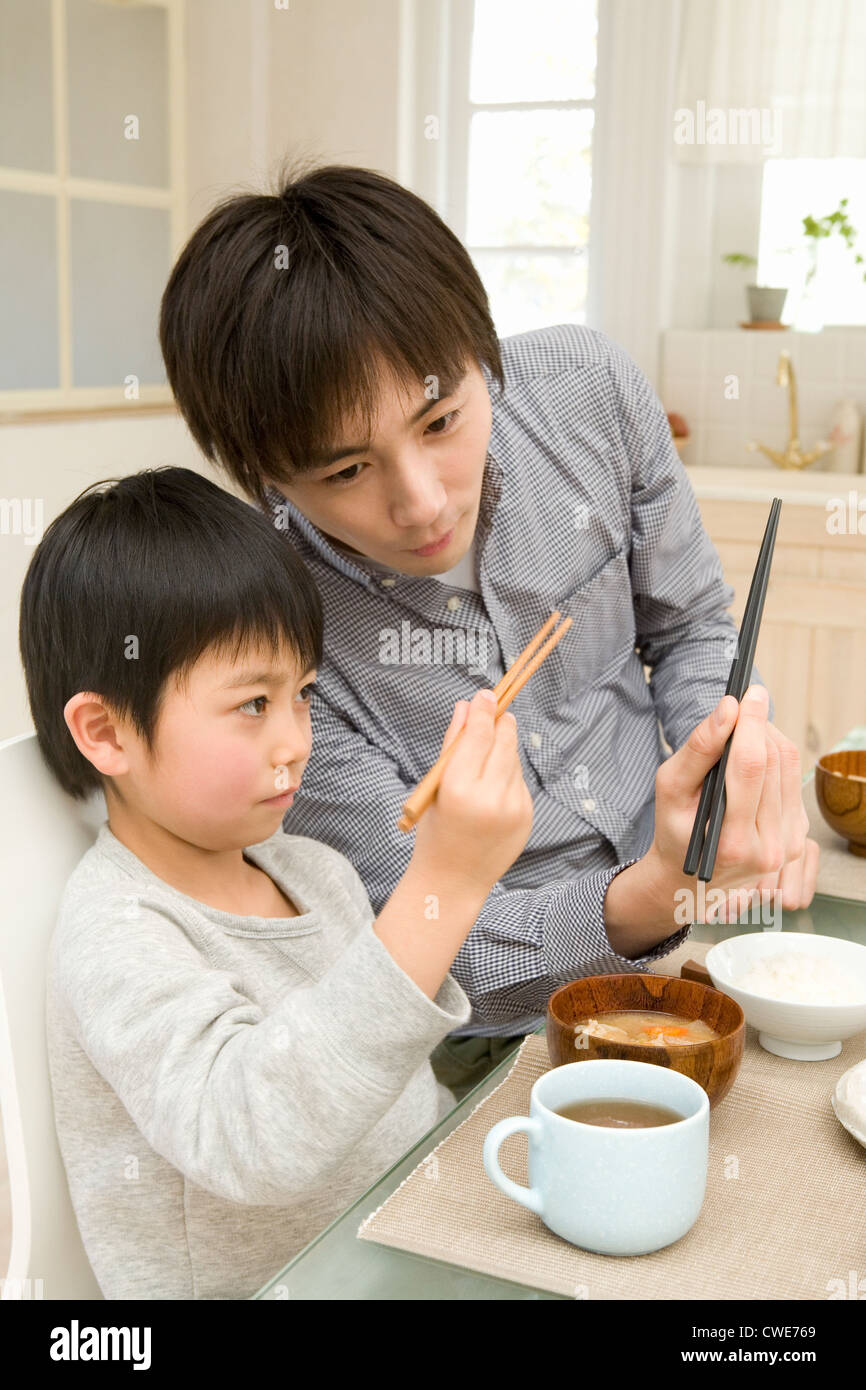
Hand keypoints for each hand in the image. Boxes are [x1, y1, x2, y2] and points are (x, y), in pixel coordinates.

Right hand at [411, 689, 533, 895]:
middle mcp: (490, 797)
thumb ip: (453, 744)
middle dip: (500, 723)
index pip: (478, 735)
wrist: (454, 880)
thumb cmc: (436, 831)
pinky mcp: (527, 817)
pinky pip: (519, 782)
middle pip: (504, 741)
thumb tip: (466, 705)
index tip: (486, 693)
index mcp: (459, 788)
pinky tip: (492, 788)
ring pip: (514, 760)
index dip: (483, 711)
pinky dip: (508, 776)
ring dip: (503, 750)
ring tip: (486, 757)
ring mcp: (513, 808)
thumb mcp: (436, 786)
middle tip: (495, 711)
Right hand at [647, 686, 818, 923]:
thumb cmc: (675, 831)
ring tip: (744, 733)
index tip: (750, 692)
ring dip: (769, 739)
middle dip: (759, 726)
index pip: (750, 766)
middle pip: (774, 762)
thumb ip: (699, 748)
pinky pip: (793, 782)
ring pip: (789, 769)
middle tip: (742, 708)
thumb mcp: (670, 789)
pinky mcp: (798, 838)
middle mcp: (768, 848)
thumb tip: (728, 708)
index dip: (752, 723)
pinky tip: (755, 759)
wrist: (690, 880)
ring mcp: (788, 846)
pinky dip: (776, 760)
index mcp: (731, 841)